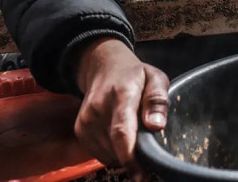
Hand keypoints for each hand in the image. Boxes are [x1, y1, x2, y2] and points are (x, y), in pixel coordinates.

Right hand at [74, 38, 169, 177]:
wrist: (102, 67)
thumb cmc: (135, 74)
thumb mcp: (155, 78)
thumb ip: (158, 100)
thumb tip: (156, 126)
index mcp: (121, 95)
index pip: (122, 131)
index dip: (131, 158)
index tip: (141, 176)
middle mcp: (98, 109)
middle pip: (116, 148)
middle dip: (135, 159)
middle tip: (150, 154)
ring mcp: (86, 121)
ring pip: (109, 155)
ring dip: (124, 155)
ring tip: (135, 137)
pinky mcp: (80, 130)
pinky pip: (101, 154)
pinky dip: (114, 153)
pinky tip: (121, 138)